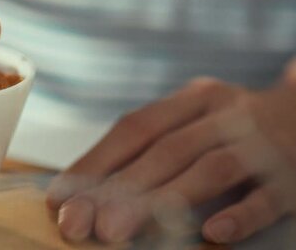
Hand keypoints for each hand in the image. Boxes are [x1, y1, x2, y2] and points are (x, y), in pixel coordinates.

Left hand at [48, 76, 295, 243]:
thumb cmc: (234, 128)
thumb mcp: (195, 121)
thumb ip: (151, 148)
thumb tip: (84, 189)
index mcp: (193, 99)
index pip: (136, 127)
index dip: (95, 161)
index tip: (60, 196)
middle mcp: (225, 114)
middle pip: (165, 149)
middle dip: (117, 188)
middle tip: (80, 223)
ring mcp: (262, 143)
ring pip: (210, 169)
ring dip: (160, 200)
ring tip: (116, 230)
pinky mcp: (293, 176)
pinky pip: (267, 196)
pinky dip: (240, 214)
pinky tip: (212, 234)